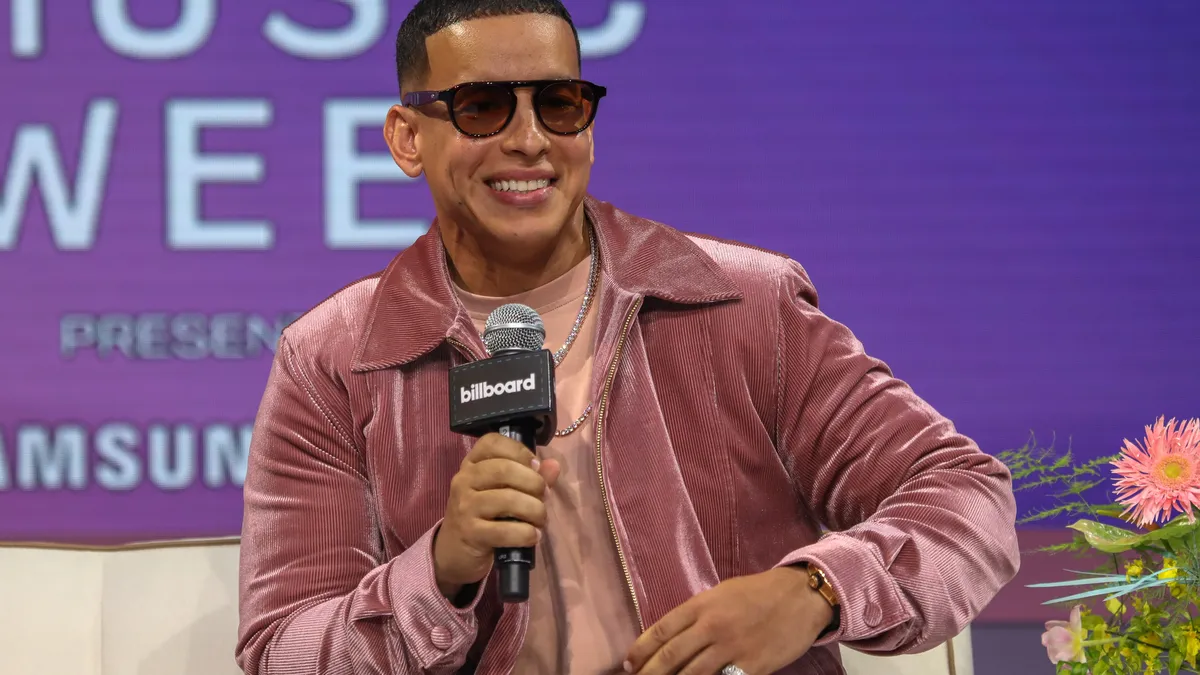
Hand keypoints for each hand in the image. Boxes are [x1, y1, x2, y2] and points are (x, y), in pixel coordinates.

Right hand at [433, 433, 560, 598]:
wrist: (455, 550)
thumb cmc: (484, 515)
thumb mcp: (502, 491)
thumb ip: (530, 476)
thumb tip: (554, 465)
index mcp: (471, 464)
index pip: (492, 442)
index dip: (520, 451)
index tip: (535, 466)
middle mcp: (464, 480)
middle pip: (504, 470)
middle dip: (534, 482)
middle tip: (544, 496)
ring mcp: (465, 506)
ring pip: (507, 499)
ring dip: (534, 509)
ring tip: (540, 519)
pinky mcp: (470, 533)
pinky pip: (505, 530)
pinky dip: (526, 533)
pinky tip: (533, 536)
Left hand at [624, 566, 833, 674]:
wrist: (800, 597)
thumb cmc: (758, 592)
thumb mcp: (721, 593)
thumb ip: (697, 613)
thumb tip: (671, 636)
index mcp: (702, 605)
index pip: (661, 630)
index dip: (641, 649)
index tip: (629, 664)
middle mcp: (712, 626)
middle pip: (671, 656)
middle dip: (650, 673)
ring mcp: (732, 648)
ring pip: (692, 674)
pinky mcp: (752, 667)